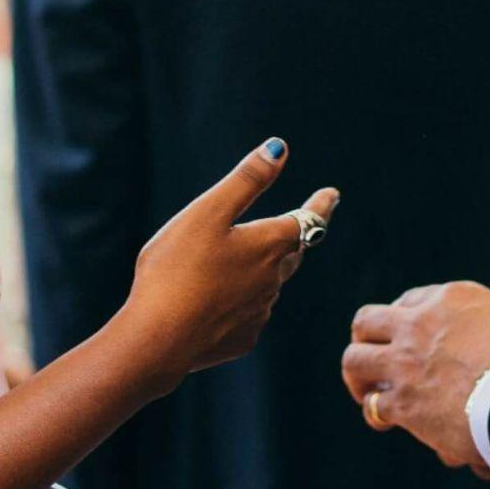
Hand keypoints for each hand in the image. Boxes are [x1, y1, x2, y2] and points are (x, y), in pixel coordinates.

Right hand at [122, 140, 338, 385]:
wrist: (158, 340)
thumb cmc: (177, 270)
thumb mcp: (207, 213)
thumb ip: (245, 181)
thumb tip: (279, 148)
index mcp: (268, 246)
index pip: (308, 219)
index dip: (321, 205)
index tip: (332, 195)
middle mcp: (272, 281)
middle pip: (292, 253)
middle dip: (295, 238)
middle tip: (297, 227)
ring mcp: (259, 313)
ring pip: (271, 285)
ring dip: (267, 271)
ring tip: (250, 264)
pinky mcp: (242, 339)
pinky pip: (251, 314)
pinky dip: (244, 302)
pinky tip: (224, 304)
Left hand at [341, 282, 489, 475]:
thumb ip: (485, 331)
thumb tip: (482, 355)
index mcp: (451, 298)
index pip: (410, 301)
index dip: (406, 324)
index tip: (411, 340)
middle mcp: (420, 322)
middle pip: (368, 321)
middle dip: (367, 340)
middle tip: (376, 361)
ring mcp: (405, 361)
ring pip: (355, 359)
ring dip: (359, 376)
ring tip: (367, 391)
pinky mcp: (402, 401)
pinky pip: (373, 405)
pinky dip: (377, 413)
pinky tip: (386, 420)